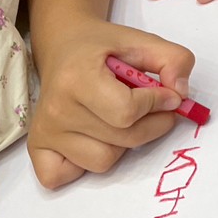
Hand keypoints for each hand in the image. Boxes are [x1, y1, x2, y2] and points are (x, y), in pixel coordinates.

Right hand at [28, 14, 194, 189]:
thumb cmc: (104, 48)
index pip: (127, 112)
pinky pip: (64, 176)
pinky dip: (85, 164)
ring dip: (124, 143)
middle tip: (158, 108)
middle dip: (153, 124)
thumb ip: (174, 60)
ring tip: (120, 118)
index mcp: (77, 78)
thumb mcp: (143, 41)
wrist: (64, 46)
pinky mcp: (36, 148)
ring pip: (104, 160)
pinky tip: (95, 137)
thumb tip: (181, 95)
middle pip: (122, 138)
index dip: (157, 104)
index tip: (168, 95)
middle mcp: (56, 110)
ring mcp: (44, 132)